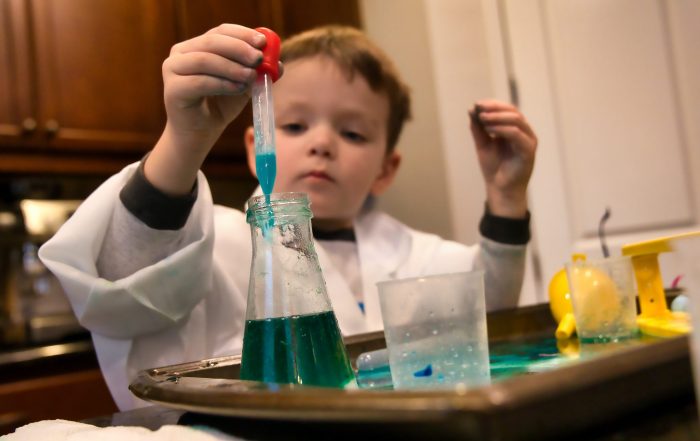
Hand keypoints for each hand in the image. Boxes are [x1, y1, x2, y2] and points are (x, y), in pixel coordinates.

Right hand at [147, 25, 270, 194]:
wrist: (200, 132)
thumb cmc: (220, 105)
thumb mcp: (243, 84)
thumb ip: (257, 72)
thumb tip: (279, 64)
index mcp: (197, 45)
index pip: (221, 31)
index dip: (243, 34)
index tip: (262, 42)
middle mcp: (181, 53)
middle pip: (212, 42)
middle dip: (239, 49)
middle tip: (258, 59)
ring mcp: (172, 69)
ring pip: (205, 60)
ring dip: (232, 68)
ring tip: (251, 77)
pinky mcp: (172, 89)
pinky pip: (199, 82)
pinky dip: (222, 84)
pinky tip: (237, 89)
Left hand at [470, 100, 536, 217]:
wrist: (500, 189)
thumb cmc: (494, 168)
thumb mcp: (482, 144)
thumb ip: (478, 128)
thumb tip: (472, 109)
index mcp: (515, 129)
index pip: (507, 110)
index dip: (493, 104)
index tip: (477, 104)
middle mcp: (524, 133)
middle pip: (513, 112)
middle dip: (495, 108)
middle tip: (479, 108)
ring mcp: (528, 141)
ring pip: (517, 120)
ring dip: (498, 116)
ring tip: (482, 118)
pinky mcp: (528, 151)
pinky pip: (517, 134)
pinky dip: (502, 129)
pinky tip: (489, 130)